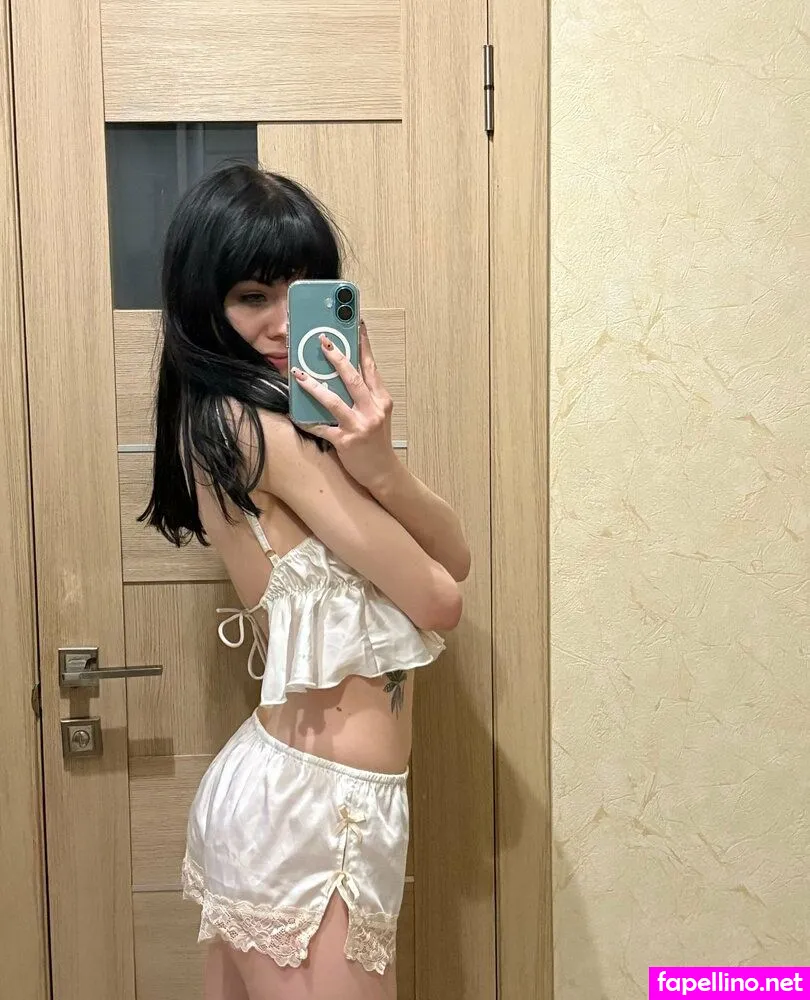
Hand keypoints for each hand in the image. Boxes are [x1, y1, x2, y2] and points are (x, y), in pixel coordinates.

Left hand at [291, 319, 397, 491]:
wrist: (384, 472)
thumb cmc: (377, 441)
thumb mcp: (378, 414)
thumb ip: (365, 395)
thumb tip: (343, 372)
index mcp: (381, 399)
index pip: (371, 366)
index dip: (363, 344)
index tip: (356, 323)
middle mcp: (372, 410)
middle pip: (353, 378)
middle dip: (336, 358)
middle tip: (322, 340)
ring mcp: (359, 425)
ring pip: (333, 400)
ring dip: (313, 385)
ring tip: (297, 372)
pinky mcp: (346, 441)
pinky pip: (321, 427)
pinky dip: (306, 420)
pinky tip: (294, 413)